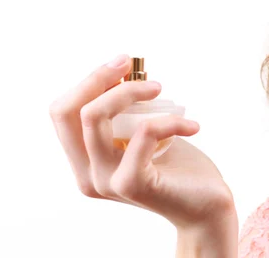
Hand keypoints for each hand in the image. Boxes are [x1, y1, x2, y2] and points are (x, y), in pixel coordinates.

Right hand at [49, 54, 235, 228]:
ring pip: (94, 117)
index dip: (88, 81)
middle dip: (98, 77)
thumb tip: (120, 69)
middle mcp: (87, 174)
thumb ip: (125, 111)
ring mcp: (106, 181)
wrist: (205, 205)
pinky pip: (143, 132)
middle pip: (68, 112)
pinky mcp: (131, 183)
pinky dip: (169, 119)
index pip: (62, 112)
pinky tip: (191, 125)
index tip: (122, 63)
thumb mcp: (142, 132)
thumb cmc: (176, 165)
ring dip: (131, 91)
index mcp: (85, 161)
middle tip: (131, 64)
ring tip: (161, 90)